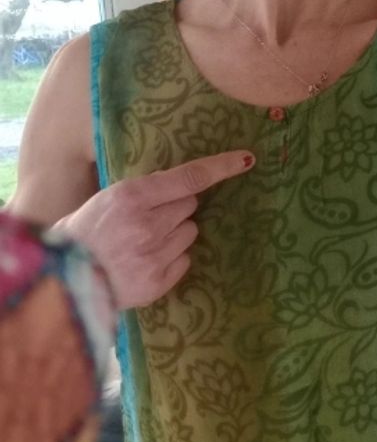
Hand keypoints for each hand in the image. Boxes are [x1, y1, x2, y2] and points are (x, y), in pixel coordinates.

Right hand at [60, 150, 255, 308]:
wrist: (66, 277)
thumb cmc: (87, 231)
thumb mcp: (110, 198)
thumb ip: (147, 191)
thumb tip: (190, 187)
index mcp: (132, 196)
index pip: (188, 178)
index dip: (220, 168)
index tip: (245, 159)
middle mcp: (148, 225)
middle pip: (190, 206)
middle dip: (175, 208)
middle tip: (148, 218)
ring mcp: (155, 256)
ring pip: (190, 232)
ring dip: (174, 233)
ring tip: (144, 242)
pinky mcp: (159, 282)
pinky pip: (185, 260)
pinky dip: (171, 258)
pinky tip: (146, 261)